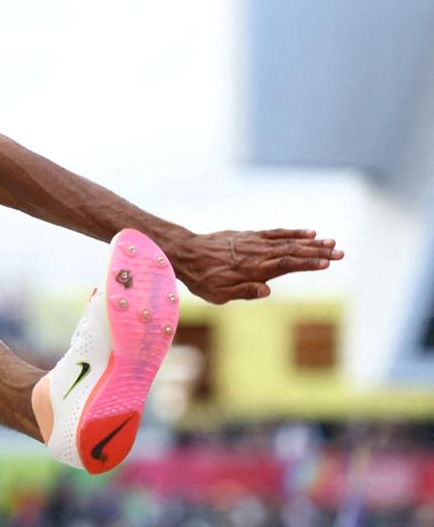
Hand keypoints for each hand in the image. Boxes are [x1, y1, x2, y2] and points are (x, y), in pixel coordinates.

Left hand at [166, 229, 343, 303]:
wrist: (186, 254)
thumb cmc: (202, 279)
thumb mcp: (218, 295)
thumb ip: (244, 292)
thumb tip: (266, 291)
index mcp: (253, 269)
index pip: (286, 265)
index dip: (308, 263)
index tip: (327, 263)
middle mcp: (257, 253)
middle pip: (293, 251)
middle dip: (318, 252)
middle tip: (341, 252)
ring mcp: (254, 242)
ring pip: (287, 240)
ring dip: (310, 241)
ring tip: (331, 241)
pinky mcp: (249, 236)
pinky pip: (275, 233)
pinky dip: (292, 232)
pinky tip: (308, 232)